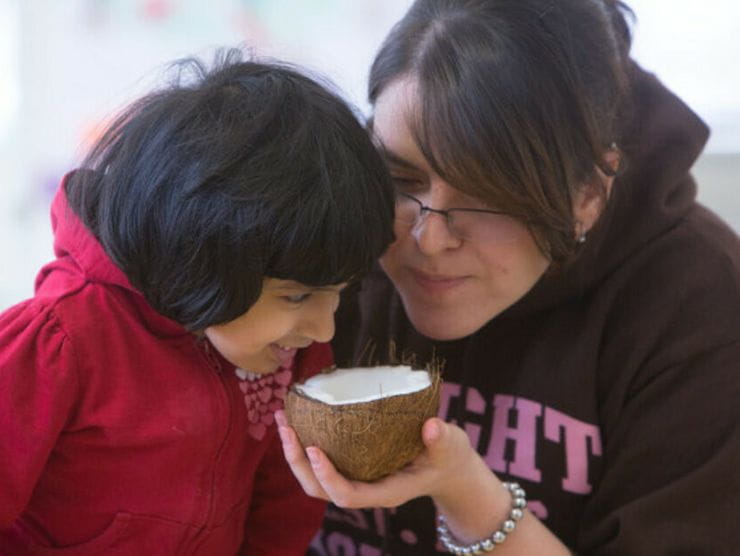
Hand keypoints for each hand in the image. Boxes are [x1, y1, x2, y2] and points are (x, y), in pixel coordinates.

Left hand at [274, 409, 479, 508]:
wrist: (448, 467)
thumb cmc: (448, 457)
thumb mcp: (451, 447)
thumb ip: (442, 439)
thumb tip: (431, 426)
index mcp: (385, 491)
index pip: (347, 495)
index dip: (326, 476)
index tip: (313, 449)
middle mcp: (365, 490)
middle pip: (320, 490)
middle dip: (297, 463)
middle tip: (286, 428)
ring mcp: (356, 480)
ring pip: (314, 479)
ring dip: (293, 453)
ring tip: (282, 420)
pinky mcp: (352, 466)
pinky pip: (321, 462)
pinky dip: (304, 444)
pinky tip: (299, 418)